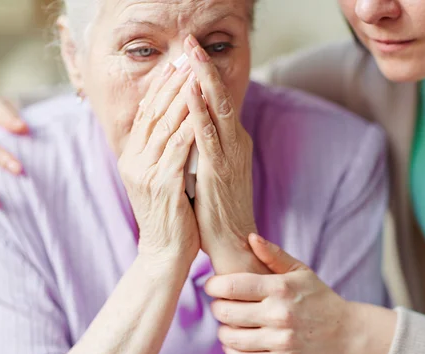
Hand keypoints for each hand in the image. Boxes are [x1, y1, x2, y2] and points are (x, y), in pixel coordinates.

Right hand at [118, 59, 199, 267]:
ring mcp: (145, 173)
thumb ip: (161, 152)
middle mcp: (134, 161)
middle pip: (154, 114)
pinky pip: (177, 149)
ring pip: (165, 126)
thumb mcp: (159, 178)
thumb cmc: (169, 215)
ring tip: (195, 75)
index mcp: (132, 158)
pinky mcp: (162, 185)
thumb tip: (171, 124)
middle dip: (172, 84)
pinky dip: (188, 126)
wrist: (164, 252)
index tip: (177, 66)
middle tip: (187, 60)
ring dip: (182, 98)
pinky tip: (199, 109)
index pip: (147, 115)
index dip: (162, 88)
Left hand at [183, 36, 256, 263]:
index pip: (218, 101)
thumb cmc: (219, 207)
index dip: (205, 75)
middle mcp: (235, 142)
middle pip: (220, 96)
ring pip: (217, 109)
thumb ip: (208, 145)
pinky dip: (198, 112)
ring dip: (203, 79)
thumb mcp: (214, 169)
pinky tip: (190, 93)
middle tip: (191, 41)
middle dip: (204, 67)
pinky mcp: (219, 170)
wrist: (234, 240)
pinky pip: (207, 136)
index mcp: (232, 141)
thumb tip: (194, 124)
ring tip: (191, 55)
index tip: (190, 53)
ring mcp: (229, 155)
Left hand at [205, 233, 351, 353]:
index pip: (232, 286)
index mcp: (280, 288)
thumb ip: (273, 255)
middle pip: (226, 313)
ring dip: (223, 330)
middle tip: (219, 306)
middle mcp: (280, 314)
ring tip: (226, 325)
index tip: (211, 286)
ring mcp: (281, 340)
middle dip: (216, 308)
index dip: (213, 286)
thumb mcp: (300, 271)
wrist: (346, 333)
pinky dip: (232, 351)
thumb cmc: (319, 298)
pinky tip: (233, 343)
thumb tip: (250, 238)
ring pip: (232, 338)